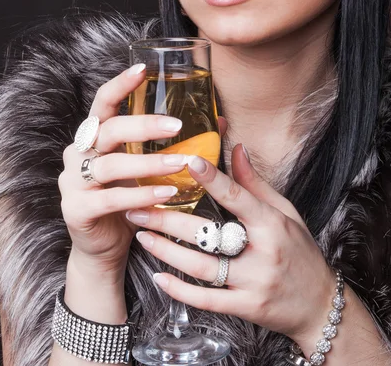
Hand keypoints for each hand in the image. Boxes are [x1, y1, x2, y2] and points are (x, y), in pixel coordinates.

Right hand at [59, 64, 193, 273]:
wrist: (103, 246)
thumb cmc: (128, 199)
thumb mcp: (149, 168)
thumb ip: (175, 145)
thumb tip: (220, 122)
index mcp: (93, 137)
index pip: (102, 102)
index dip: (120, 84)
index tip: (143, 69)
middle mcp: (77, 153)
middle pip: (108, 129)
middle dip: (144, 125)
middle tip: (177, 126)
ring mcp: (73, 181)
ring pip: (111, 164)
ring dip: (149, 163)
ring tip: (181, 162)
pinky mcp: (76, 209)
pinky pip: (110, 198)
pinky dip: (141, 195)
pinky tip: (167, 193)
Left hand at [126, 142, 334, 340]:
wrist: (319, 306)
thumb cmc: (300, 251)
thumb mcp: (285, 212)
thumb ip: (255, 183)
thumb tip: (236, 148)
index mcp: (272, 224)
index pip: (238, 197)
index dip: (213, 179)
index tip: (188, 161)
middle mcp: (263, 253)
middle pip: (209, 233)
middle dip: (168, 220)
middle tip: (137, 206)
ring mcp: (253, 283)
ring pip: (201, 267)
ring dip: (166, 251)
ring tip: (141, 235)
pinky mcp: (246, 308)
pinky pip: (206, 300)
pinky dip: (179, 290)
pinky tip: (157, 277)